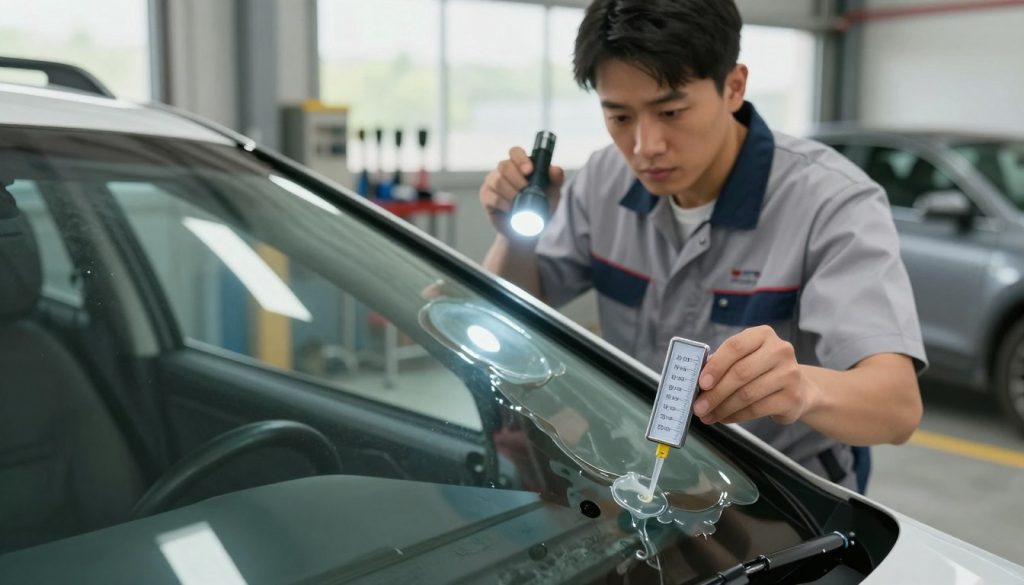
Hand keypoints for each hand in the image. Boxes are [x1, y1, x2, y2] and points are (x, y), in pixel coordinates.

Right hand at [479, 146, 564, 237]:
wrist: (528, 231)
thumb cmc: (541, 208)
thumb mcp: (553, 194)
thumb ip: (556, 179)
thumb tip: (555, 169)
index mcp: (520, 165)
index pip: (515, 152)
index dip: (520, 159)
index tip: (529, 171)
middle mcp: (504, 171)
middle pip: (504, 165)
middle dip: (517, 179)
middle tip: (526, 190)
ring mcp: (493, 182)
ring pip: (497, 180)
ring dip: (510, 192)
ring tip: (518, 202)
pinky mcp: (486, 197)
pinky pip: (491, 196)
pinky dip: (502, 203)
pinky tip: (510, 209)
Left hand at [693, 326, 816, 425]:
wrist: (797, 388)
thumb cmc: (760, 370)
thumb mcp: (744, 358)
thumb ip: (722, 365)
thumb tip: (696, 383)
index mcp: (763, 334)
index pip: (735, 346)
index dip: (716, 365)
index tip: (701, 383)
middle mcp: (780, 350)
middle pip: (740, 373)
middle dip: (715, 393)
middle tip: (699, 407)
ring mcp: (790, 374)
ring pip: (747, 394)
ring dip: (723, 408)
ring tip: (708, 416)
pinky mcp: (792, 397)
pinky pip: (757, 409)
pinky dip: (737, 416)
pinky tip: (725, 418)